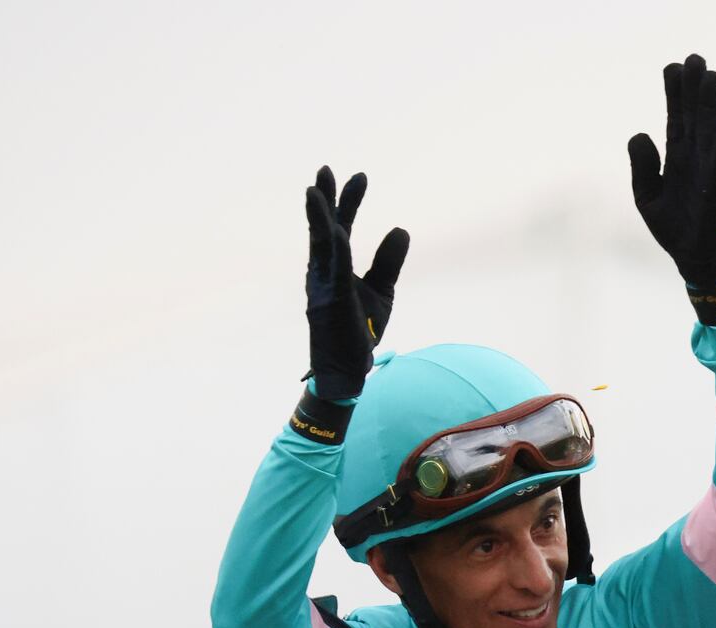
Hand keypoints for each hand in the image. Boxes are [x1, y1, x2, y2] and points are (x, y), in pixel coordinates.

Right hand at [303, 166, 407, 403]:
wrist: (350, 369)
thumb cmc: (361, 330)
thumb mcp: (382, 291)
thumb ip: (388, 261)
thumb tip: (401, 228)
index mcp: (335, 266)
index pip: (340, 227)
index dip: (348, 201)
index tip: (360, 176)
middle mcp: (323, 271)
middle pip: (323, 228)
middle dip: (324, 199)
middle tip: (325, 169)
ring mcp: (323, 286)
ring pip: (319, 245)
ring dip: (317, 218)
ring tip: (314, 190)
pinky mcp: (329, 303)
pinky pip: (332, 273)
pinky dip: (333, 251)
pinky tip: (336, 230)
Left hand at [626, 53, 715, 294]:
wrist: (700, 268)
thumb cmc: (677, 233)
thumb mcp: (648, 199)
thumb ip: (643, 168)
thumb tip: (640, 134)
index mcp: (680, 160)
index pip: (677, 120)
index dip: (676, 94)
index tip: (674, 66)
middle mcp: (698, 163)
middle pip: (697, 120)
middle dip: (697, 91)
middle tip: (697, 60)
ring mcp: (712, 177)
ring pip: (713, 137)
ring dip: (714, 109)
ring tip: (714, 79)